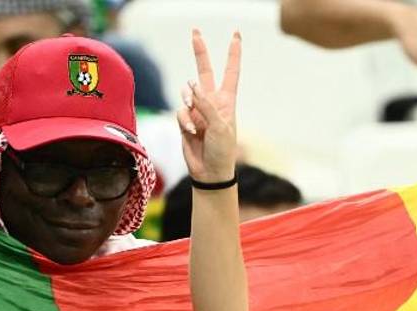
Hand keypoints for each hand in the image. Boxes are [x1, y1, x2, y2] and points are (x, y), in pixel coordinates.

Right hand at [176, 29, 239, 183]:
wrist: (210, 173)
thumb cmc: (222, 151)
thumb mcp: (220, 126)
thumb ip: (206, 104)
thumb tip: (192, 85)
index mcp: (227, 102)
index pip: (230, 73)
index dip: (233, 54)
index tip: (236, 35)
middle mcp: (212, 103)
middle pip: (204, 71)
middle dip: (199, 52)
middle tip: (195, 32)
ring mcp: (197, 111)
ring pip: (187, 93)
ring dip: (189, 102)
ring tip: (196, 122)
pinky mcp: (185, 121)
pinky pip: (180, 112)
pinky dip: (184, 121)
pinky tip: (192, 132)